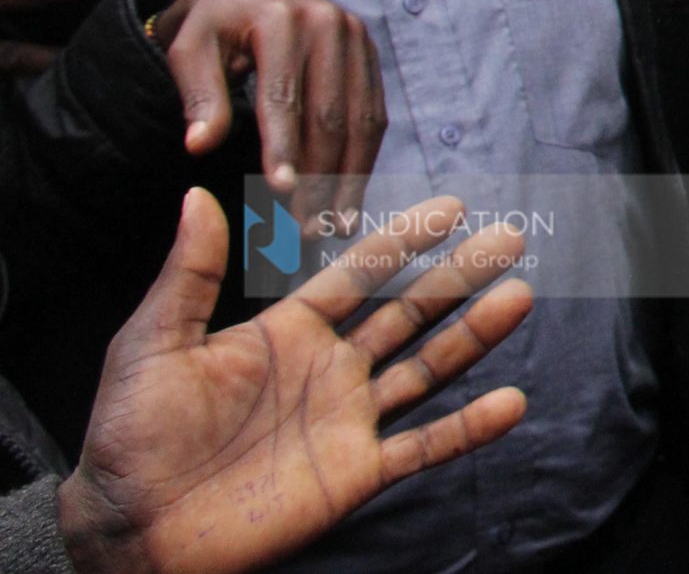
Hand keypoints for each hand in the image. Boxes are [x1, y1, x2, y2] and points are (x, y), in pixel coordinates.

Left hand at [56, 190, 531, 573]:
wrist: (133, 530)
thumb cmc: (130, 437)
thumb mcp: (151, 343)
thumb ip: (190, 274)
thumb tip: (197, 197)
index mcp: (285, 334)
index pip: (358, 275)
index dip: (402, 240)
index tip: (450, 207)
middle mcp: (328, 370)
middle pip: (408, 313)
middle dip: (458, 276)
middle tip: (509, 239)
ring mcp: (347, 421)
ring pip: (427, 369)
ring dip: (474, 336)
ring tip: (519, 298)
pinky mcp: (355, 474)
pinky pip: (423, 447)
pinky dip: (468, 429)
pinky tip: (510, 403)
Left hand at [152, 0, 384, 230]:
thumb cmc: (211, 24)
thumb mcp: (188, 49)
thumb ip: (198, 96)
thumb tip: (199, 146)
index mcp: (282, 19)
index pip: (284, 96)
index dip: (283, 148)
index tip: (280, 194)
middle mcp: (330, 23)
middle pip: (331, 114)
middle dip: (321, 176)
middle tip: (306, 228)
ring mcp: (358, 37)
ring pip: (362, 120)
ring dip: (350, 178)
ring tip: (333, 225)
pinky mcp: (371, 54)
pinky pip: (375, 114)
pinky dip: (365, 159)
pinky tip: (350, 195)